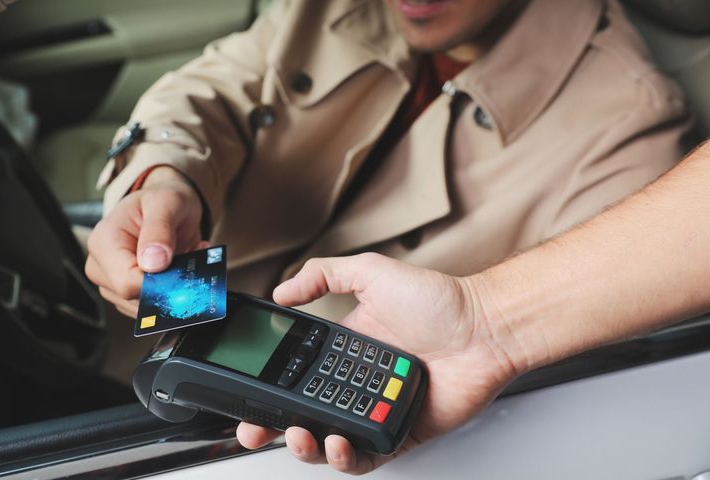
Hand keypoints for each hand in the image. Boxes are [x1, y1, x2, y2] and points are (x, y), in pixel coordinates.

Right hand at [85, 166, 206, 317]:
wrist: (166, 206)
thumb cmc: (162, 200)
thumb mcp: (166, 203)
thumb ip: (159, 229)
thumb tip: (153, 263)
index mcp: (103, 242)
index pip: (126, 283)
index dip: (157, 283)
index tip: (180, 267)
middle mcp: (101, 266)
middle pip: (135, 298)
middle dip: (168, 284)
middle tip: (188, 258)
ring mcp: (112, 283)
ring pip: (145, 308)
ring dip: (172, 288)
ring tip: (185, 259)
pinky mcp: (126, 294)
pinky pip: (151, 307)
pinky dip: (171, 292)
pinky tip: (179, 269)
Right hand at [236, 253, 521, 473]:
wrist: (485, 328)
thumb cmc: (439, 301)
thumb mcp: (371, 273)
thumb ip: (323, 275)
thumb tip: (282, 289)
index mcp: (343, 348)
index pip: (294, 373)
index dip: (267, 388)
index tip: (245, 394)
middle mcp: (354, 381)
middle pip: (303, 413)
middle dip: (273, 427)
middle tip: (255, 429)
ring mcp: (374, 409)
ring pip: (327, 440)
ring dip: (306, 445)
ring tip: (301, 434)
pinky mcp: (397, 433)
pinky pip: (364, 457)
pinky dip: (345, 458)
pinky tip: (337, 442)